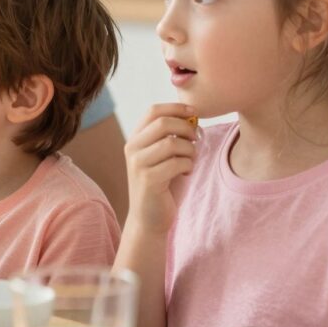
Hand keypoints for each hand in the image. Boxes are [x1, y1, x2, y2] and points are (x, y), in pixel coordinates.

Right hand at [124, 103, 197, 233]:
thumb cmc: (162, 184)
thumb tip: (193, 117)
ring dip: (190, 151)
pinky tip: (186, 174)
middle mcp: (132, 148)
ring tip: (190, 161)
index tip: (194, 114)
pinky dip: (188, 166)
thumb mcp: (164, 156)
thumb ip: (172, 136)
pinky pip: (177, 163)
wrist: (149, 218)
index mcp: (135, 139)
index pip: (153, 111)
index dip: (177, 108)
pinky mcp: (148, 180)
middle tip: (196, 139)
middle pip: (163, 123)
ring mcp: (138, 164)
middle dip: (187, 129)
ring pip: (172, 143)